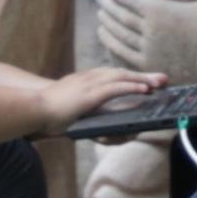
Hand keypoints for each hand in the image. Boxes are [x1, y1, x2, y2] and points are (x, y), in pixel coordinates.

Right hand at [35, 65, 166, 128]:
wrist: (34, 109)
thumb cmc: (50, 112)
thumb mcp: (72, 107)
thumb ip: (88, 110)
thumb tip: (104, 123)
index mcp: (86, 80)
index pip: (113, 75)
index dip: (131, 76)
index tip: (147, 79)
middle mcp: (89, 78)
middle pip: (121, 73)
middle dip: (143, 75)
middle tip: (162, 78)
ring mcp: (89, 84)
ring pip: (121, 78)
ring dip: (141, 79)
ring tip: (158, 83)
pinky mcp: (89, 94)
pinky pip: (115, 88)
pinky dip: (131, 86)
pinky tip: (143, 89)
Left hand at [97, 0, 196, 76]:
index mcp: (161, 10)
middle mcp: (150, 29)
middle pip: (121, 16)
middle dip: (108, 7)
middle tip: (100, 2)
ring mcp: (147, 49)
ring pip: (118, 35)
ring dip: (106, 26)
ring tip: (100, 20)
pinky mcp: (148, 67)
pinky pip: (123, 55)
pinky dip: (111, 46)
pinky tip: (106, 42)